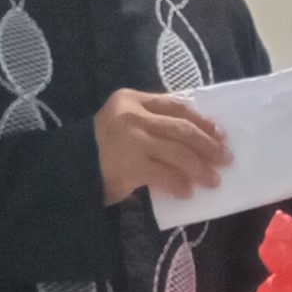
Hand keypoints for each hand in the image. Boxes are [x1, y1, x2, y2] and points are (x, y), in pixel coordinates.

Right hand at [95, 90, 230, 206]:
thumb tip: (195, 138)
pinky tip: (187, 192)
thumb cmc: (99, 149)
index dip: (202, 120)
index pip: (176, 105)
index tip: (220, 134)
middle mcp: (132, 115)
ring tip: (212, 180)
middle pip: (181, 128)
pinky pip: (164, 174)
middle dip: (207, 145)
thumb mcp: (124, 123)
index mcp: (131, 98)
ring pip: (177, 151)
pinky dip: (179, 184)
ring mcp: (131, 139)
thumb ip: (151, 123)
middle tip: (225, 159)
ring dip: (199, 168)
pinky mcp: (130, 164)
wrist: (67, 170)